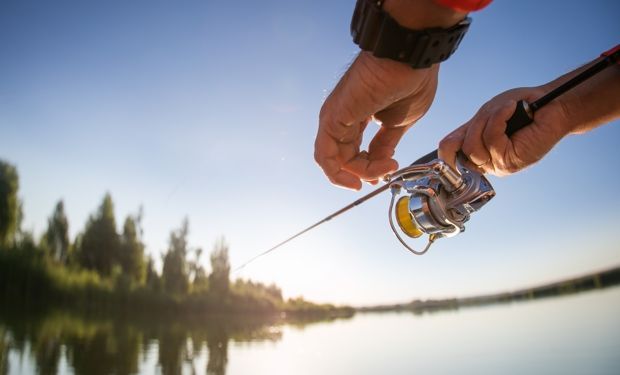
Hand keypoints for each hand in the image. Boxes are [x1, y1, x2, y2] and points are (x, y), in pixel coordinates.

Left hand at [314, 52, 438, 189]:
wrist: (410, 60)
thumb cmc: (410, 81)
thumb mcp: (399, 122)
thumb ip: (385, 144)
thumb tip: (381, 163)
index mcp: (357, 116)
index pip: (353, 151)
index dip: (369, 167)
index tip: (389, 170)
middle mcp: (342, 117)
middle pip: (344, 158)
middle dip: (366, 172)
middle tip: (388, 171)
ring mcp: (334, 117)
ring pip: (334, 161)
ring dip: (360, 172)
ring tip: (383, 169)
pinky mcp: (331, 118)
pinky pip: (325, 156)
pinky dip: (338, 173)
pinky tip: (359, 177)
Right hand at [438, 87, 570, 175]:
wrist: (553, 105)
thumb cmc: (523, 106)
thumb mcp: (487, 114)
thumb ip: (469, 130)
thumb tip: (446, 147)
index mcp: (479, 151)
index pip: (449, 157)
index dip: (445, 153)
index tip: (449, 147)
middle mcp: (488, 162)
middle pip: (462, 150)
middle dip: (475, 125)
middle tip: (493, 111)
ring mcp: (499, 164)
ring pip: (475, 147)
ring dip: (488, 121)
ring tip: (506, 109)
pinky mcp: (510, 162)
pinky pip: (492, 140)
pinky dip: (499, 119)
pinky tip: (510, 109)